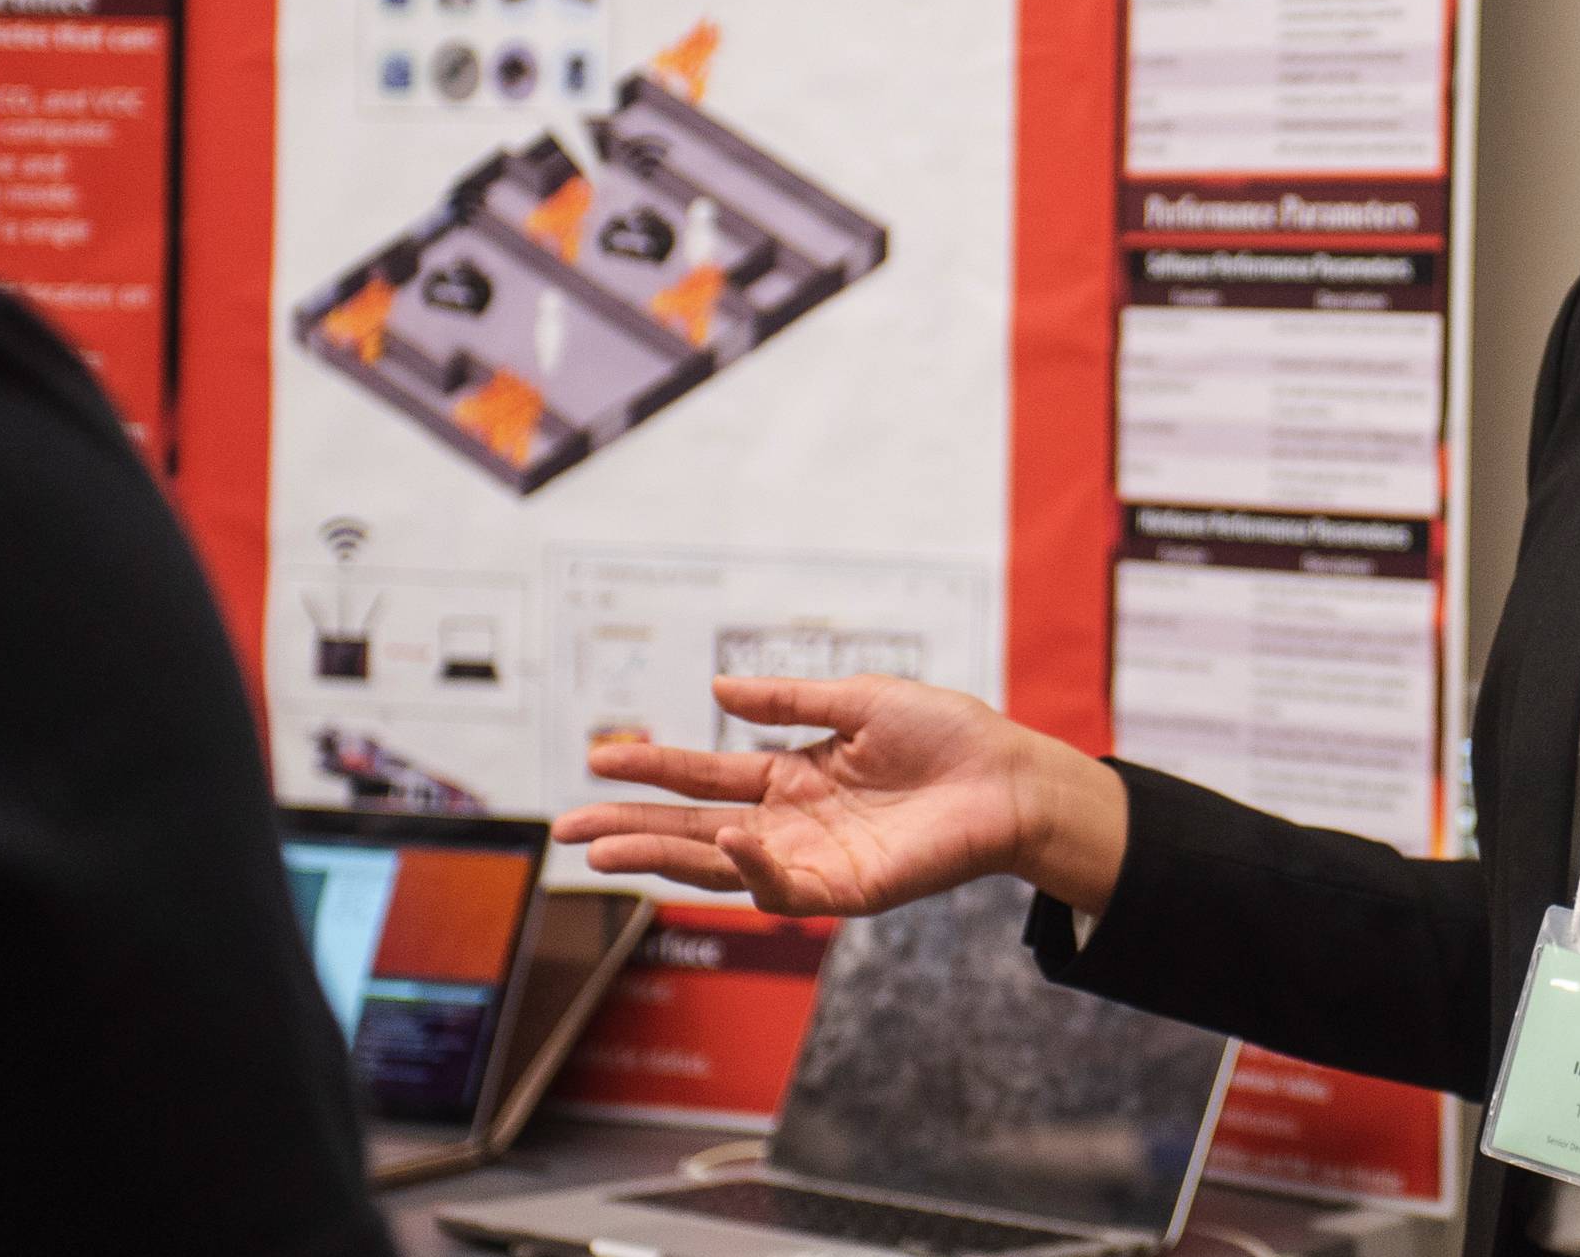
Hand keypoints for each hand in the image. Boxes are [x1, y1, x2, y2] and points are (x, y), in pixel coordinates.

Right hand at [551, 675, 1127, 917]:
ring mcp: (815, 861)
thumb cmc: (947, 736)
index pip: (705, 778)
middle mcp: (792, 825)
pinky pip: (787, 888)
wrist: (1013, 776)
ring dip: (664, 860)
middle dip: (631, 830)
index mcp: (791, 779)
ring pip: (723, 867)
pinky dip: (755, 868)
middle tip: (567, 828)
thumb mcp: (859, 700)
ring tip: (606, 851)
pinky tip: (728, 840)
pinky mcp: (847, 891)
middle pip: (695, 830)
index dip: (653, 768)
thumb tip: (716, 688)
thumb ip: (788, 699)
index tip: (600, 756)